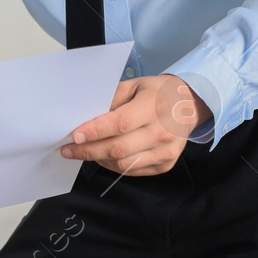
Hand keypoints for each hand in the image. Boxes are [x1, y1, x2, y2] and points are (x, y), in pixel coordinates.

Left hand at [61, 73, 210, 175]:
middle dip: (88, 150)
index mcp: (154, 107)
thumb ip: (110, 100)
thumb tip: (84, 118)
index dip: (95, 131)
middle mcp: (162, 132)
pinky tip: (103, 156)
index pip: (120, 123)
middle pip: (119, 148)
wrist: (188, 106)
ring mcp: (166, 152)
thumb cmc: (156, 93)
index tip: (74, 135)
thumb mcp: (134, 86)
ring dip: (98, 159)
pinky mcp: (166, 165)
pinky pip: (133, 170)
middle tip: (69, 149)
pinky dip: (113, 165)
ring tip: (83, 152)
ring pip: (124, 164)